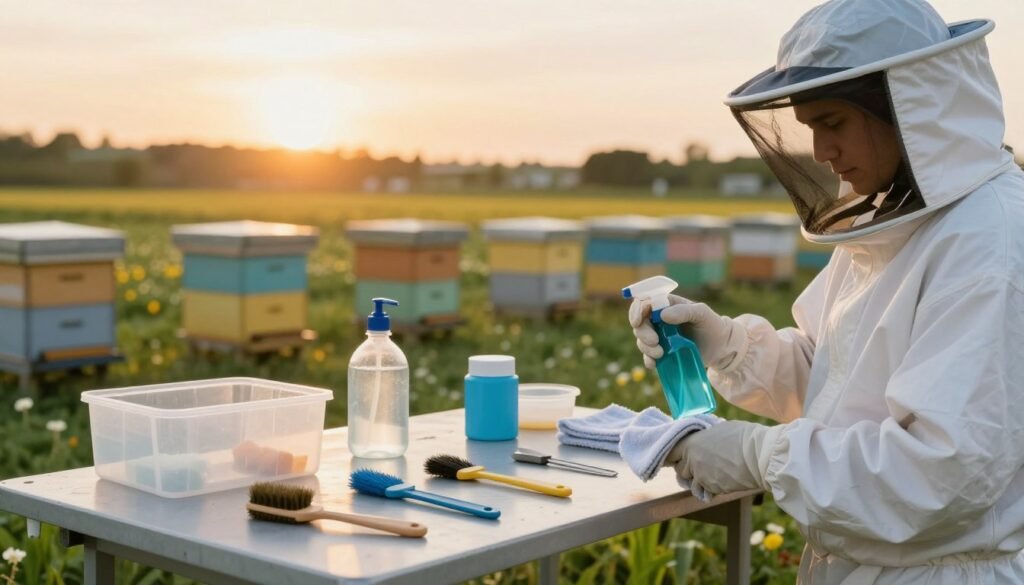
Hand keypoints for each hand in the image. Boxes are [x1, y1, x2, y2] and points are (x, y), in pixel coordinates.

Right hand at [628, 295, 742, 369]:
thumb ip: (684, 311)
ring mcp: (660, 336)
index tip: (637, 321)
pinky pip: (648, 356)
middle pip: (639, 322)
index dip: (637, 310)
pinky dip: (648, 360)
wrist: (721, 348)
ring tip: (660, 354)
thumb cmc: (712, 325)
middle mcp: (659, 319)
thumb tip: (662, 315)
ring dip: (646, 347)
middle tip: (655, 341)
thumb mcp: (702, 313)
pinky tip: (653, 364)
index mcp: (667, 305)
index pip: (644, 302)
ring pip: (641, 339)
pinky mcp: (662, 352)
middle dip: (642, 332)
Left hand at [670, 420, 779, 496]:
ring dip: (700, 480)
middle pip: (681, 470)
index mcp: (691, 443)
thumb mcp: (720, 429)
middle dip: (688, 469)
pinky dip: (712, 488)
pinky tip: (724, 479)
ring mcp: (702, 477)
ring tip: (716, 472)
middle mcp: (692, 461)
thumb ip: (705, 437)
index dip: (673, 456)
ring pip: (692, 483)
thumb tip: (703, 439)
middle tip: (702, 464)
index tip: (676, 458)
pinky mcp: (713, 489)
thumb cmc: (744, 438)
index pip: (671, 453)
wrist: (761, 457)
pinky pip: (706, 491)